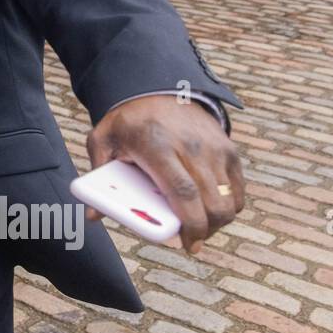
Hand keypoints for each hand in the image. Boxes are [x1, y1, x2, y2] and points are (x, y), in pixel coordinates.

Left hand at [85, 95, 243, 254]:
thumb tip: (94, 216)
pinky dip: (230, 206)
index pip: (183, 193)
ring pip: (229, 199)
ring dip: (218, 221)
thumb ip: (98, 177)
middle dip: (207, 230)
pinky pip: (238, 189)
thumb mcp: (104, 140)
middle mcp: (192, 147)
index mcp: (158, 147)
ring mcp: (215, 147)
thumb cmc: (128, 121)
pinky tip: (211, 211)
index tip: (188, 244)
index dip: (190, 225)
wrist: (158, 87)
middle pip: (213, 202)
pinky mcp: (229, 149)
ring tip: (200, 226)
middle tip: (191, 241)